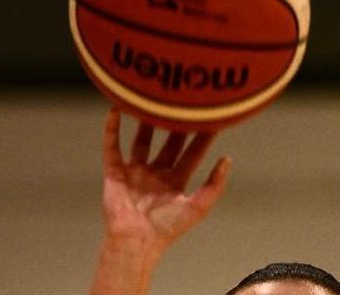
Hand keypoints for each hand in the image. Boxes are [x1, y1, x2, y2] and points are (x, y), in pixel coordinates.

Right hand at [101, 108, 231, 254]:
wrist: (136, 242)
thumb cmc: (168, 229)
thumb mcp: (198, 206)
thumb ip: (214, 184)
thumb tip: (227, 158)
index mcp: (175, 181)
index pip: (191, 152)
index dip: (201, 136)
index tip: (211, 116)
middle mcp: (156, 174)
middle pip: (168, 142)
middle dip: (176, 124)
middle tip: (183, 101)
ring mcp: (135, 172)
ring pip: (141, 140)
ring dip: (145, 121)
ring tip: (151, 99)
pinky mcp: (115, 173)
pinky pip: (112, 147)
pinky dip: (111, 129)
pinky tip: (115, 110)